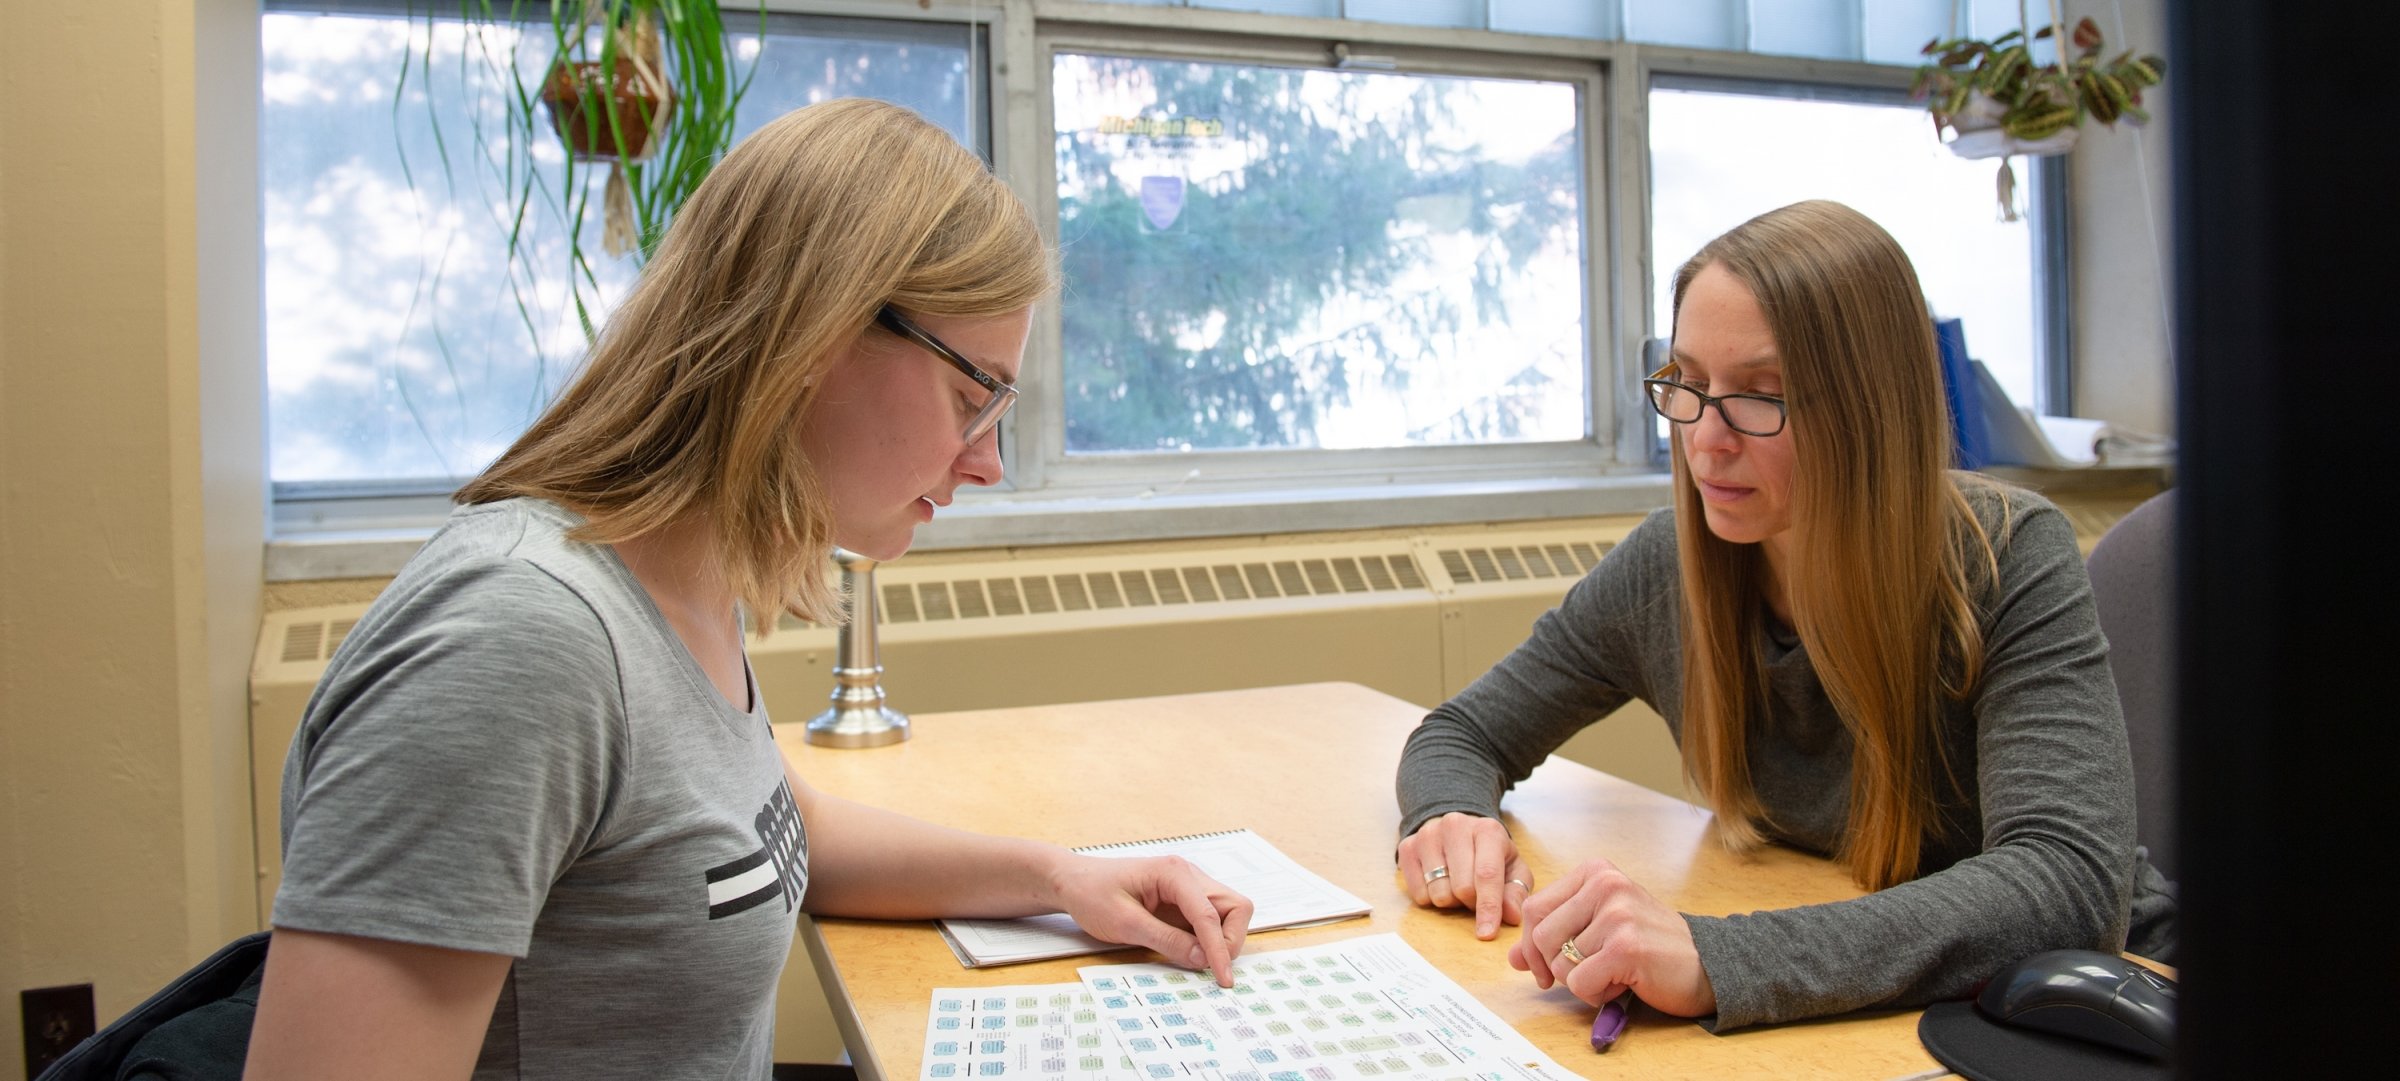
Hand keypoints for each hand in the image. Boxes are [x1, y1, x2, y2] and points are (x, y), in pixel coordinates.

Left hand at [1052, 854, 1252, 985]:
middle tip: (1212, 968)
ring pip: (1228, 914)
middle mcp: (1189, 876)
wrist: (1074, 882)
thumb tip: (1202, 959)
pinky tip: (1192, 954)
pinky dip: (1209, 940)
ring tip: (1199, 961)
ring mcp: (1189, 888)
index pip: (1210, 914)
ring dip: (1222, 940)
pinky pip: (1210, 921)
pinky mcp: (1184, 902)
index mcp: (1174, 873)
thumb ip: (1165, 940)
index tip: (1223, 979)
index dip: (1220, 949)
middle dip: (1229, 940)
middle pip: (1234, 908)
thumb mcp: (1124, 922)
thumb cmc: (1092, 894)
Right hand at [1397, 812, 1531, 938]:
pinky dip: (1431, 898)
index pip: (1487, 874)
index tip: (1487, 934)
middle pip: (1462, 887)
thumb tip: (1511, 915)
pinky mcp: (1407, 847)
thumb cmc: (1489, 854)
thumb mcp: (1512, 869)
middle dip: (1471, 903)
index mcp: (1487, 830)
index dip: (1488, 907)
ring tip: (1456, 885)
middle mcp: (1455, 826)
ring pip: (1438, 893)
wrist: (1459, 830)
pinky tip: (1438, 881)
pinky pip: (1418, 893)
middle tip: (1474, 895)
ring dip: (1451, 901)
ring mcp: (1428, 835)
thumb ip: (1515, 893)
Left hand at [1506, 857, 1715, 1016]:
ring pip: (1559, 962)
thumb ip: (1555, 935)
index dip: (1531, 944)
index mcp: (1595, 872)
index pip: (1534, 907)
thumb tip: (1513, 957)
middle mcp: (1605, 885)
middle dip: (1550, 966)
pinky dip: (1593, 994)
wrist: (1706, 963)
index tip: (1543, 966)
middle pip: (1541, 934)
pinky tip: (1619, 985)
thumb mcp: (1598, 928)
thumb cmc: (1649, 944)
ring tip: (1610, 975)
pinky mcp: (1625, 947)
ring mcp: (1617, 914)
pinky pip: (1579, 982)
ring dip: (1580, 982)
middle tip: (1577, 978)